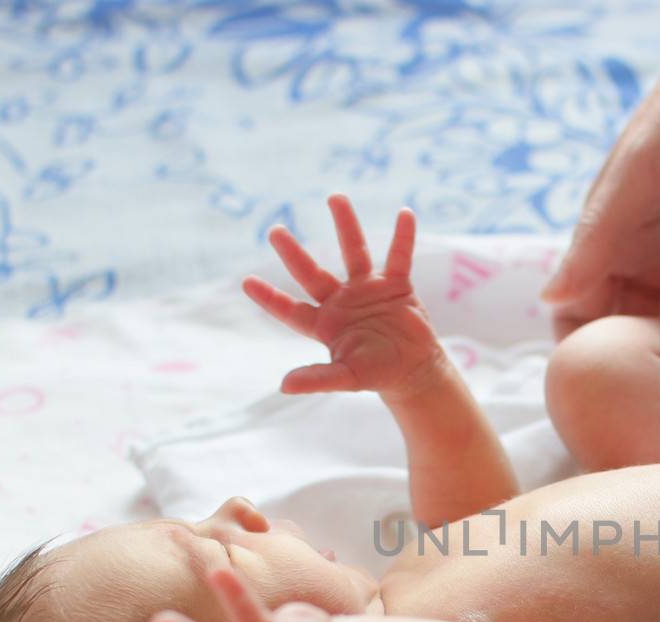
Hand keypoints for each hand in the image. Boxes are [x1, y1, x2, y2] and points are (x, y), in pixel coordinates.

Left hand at [244, 194, 445, 399]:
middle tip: (274, 230)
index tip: (246, 282)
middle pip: (312, 273)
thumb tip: (284, 386)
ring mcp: (366, 289)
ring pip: (353, 252)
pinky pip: (399, 256)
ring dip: (345, 225)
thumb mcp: (346, 377)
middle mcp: (340, 301)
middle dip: (293, 253)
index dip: (270, 298)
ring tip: (335, 196)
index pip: (290, 310)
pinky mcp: (395, 285)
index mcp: (324, 324)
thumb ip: (318, 379)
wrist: (413, 369)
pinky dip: (403, 236)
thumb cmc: (376, 374)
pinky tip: (405, 213)